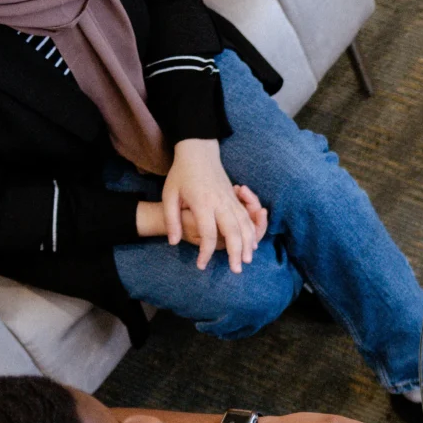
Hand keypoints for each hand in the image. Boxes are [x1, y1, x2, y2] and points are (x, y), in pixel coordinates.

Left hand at [160, 139, 265, 271]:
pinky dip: (252, 232)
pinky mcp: (235, 198)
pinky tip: (252, 244)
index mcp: (203, 203)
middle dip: (235, 253)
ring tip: (246, 261)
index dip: (205, 253)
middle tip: (235, 270)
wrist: (199, 152)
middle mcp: (220, 203)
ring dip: (248, 244)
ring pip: (245, 225)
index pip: (208, 233)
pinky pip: (247, 218)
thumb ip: (171, 219)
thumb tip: (172, 241)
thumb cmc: (181, 174)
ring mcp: (230, 200)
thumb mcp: (169, 195)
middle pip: (233, 232)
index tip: (200, 266)